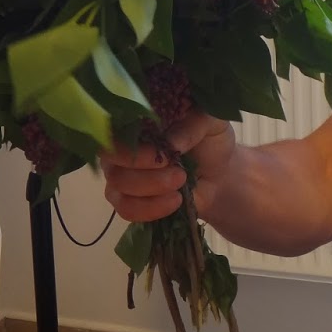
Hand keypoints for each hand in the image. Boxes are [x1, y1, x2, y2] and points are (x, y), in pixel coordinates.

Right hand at [100, 109, 235, 222]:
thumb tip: (170, 143)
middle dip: (146, 175)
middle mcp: (120, 147)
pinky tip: (174, 202)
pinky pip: (125, 210)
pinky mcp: (127, 200)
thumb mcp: (210, 122)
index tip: (166, 156)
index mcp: (134, 121)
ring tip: (180, 189)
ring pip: (117, 189)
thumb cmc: (209, 140)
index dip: (134, 149)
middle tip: (179, 175)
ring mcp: (120, 175)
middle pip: (112, 165)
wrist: (219, 173)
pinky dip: (149, 210)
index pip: (113, 133)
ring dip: (150, 193)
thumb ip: (191, 125)